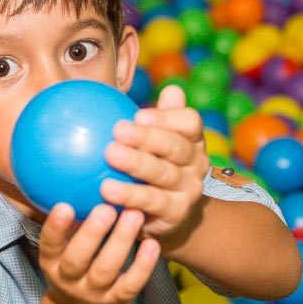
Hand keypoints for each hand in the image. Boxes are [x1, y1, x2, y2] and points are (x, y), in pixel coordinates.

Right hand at [37, 202, 160, 303]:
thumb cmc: (71, 267)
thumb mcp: (60, 250)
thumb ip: (67, 222)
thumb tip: (73, 178)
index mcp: (52, 263)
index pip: (49, 245)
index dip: (55, 228)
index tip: (64, 205)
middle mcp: (69, 280)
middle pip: (78, 259)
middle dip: (92, 234)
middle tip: (106, 208)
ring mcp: (93, 293)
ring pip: (106, 269)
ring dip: (121, 242)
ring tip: (134, 215)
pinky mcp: (117, 301)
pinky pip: (131, 284)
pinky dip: (143, 265)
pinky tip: (152, 244)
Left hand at [100, 85, 210, 243]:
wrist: (166, 214)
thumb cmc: (151, 165)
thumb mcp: (155, 141)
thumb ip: (160, 116)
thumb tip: (172, 88)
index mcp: (191, 139)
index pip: (189, 121)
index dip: (167, 117)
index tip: (138, 115)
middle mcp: (196, 163)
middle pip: (175, 146)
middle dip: (147, 137)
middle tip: (118, 130)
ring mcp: (189, 190)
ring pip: (163, 174)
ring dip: (136, 164)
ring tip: (110, 155)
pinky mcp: (176, 213)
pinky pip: (152, 202)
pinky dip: (130, 196)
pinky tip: (106, 191)